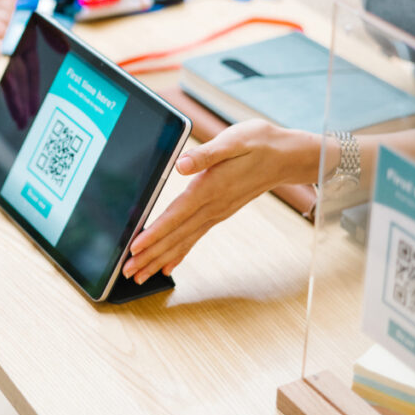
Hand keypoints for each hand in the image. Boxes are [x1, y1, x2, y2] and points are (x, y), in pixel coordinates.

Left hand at [121, 120, 319, 282]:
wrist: (287, 156)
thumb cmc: (259, 143)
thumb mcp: (233, 140)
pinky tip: (168, 265)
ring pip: (183, 241)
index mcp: (210, 187)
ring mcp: (217, 212)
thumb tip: (181, 165)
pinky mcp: (220, 212)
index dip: (155, 232)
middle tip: (127, 272)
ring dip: (160, 258)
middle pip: (176, 235)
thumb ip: (206, 154)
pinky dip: (180, 253)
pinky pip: (195, 237)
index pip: (176, 215)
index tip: (135, 247)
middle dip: (150, 255)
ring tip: (140, 274)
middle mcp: (213, 206)